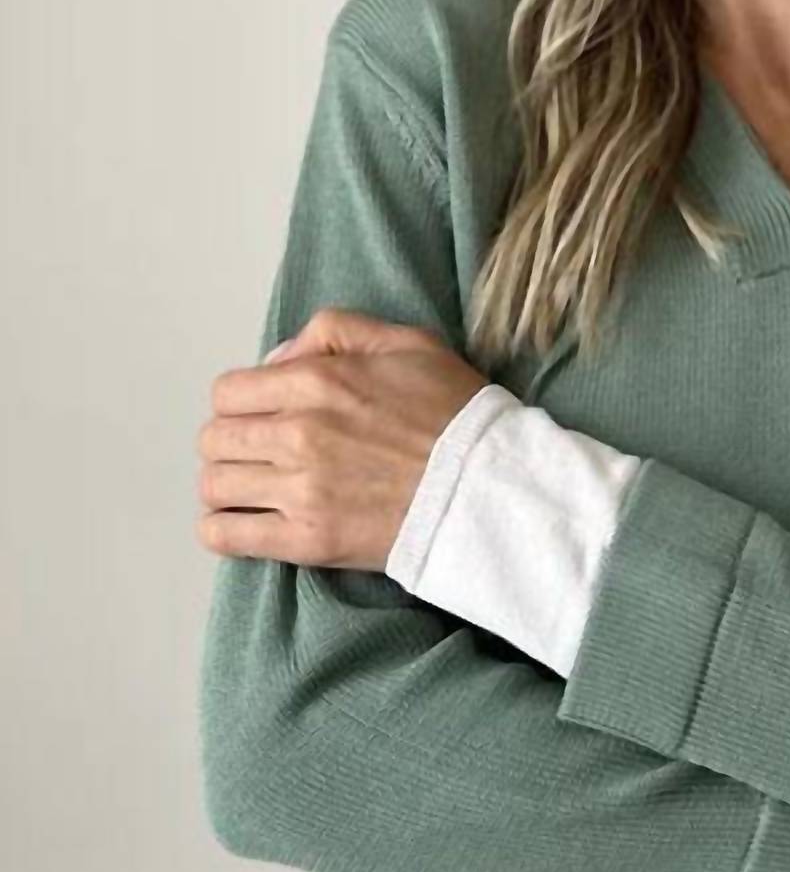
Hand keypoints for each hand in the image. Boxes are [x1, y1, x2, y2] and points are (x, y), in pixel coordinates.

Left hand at [196, 309, 485, 569]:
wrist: (492, 490)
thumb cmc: (458, 418)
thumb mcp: (409, 344)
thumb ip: (336, 331)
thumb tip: (278, 360)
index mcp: (317, 380)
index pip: (229, 393)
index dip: (242, 406)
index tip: (264, 420)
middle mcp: (299, 432)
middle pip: (215, 440)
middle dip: (233, 447)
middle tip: (262, 458)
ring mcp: (301, 489)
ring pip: (215, 486)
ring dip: (228, 488)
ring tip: (255, 493)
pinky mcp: (310, 540)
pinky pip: (227, 535)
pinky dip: (222, 531)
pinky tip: (241, 526)